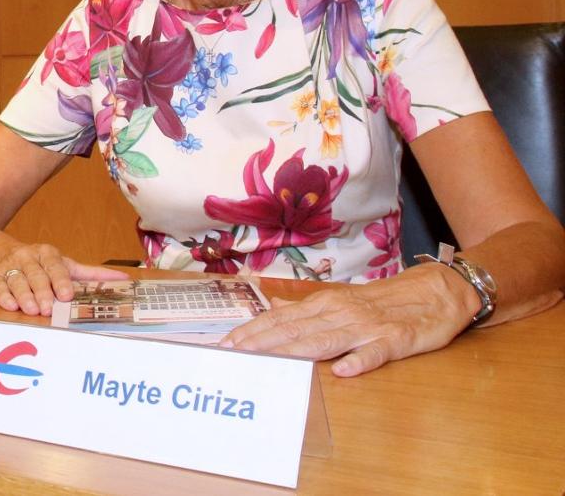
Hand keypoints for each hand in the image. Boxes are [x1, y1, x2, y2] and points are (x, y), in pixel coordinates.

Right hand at [0, 235, 127, 316]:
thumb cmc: (32, 260)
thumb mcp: (60, 262)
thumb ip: (88, 273)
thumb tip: (121, 279)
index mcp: (46, 254)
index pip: (56, 266)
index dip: (61, 280)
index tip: (66, 294)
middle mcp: (28, 258)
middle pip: (37, 275)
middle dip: (42, 291)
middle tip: (48, 307)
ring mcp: (9, 266)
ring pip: (18, 280)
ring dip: (24, 295)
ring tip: (30, 308)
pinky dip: (3, 295)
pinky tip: (9, 304)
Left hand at [219, 263, 476, 375]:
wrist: (437, 291)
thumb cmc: (385, 300)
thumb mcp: (341, 300)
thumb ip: (307, 308)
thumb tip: (274, 307)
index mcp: (325, 304)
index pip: (280, 319)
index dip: (252, 331)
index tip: (226, 343)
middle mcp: (340, 313)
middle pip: (294, 330)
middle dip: (260, 342)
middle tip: (231, 354)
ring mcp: (367, 327)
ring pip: (325, 340)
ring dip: (293, 351)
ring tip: (266, 360)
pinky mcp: (395, 341)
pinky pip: (375, 353)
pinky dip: (359, 361)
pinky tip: (343, 371)